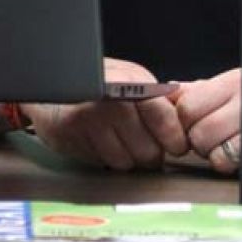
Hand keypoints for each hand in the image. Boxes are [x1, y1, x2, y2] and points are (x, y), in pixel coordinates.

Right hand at [22, 58, 189, 171]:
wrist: (50, 80)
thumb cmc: (96, 81)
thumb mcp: (131, 77)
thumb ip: (159, 96)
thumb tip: (191, 113)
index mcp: (128, 84)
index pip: (164, 119)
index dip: (174, 138)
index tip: (177, 144)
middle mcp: (107, 104)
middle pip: (148, 152)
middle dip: (152, 153)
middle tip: (146, 143)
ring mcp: (86, 124)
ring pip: (126, 164)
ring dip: (129, 158)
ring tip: (121, 140)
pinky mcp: (70, 141)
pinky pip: (102, 165)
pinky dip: (106, 159)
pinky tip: (101, 142)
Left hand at [173, 68, 241, 174]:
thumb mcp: (231, 85)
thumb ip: (199, 90)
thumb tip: (168, 90)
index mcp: (232, 82)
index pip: (187, 105)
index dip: (184, 119)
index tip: (193, 122)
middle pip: (196, 130)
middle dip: (196, 139)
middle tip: (209, 136)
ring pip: (208, 148)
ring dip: (210, 152)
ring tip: (223, 144)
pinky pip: (225, 162)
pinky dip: (224, 162)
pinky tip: (235, 153)